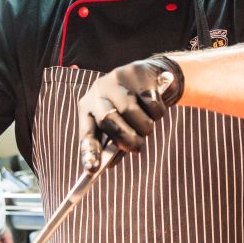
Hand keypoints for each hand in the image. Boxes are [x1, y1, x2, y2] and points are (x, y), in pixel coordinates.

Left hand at [77, 56, 184, 170]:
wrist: (151, 77)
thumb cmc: (131, 107)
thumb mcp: (120, 124)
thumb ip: (114, 144)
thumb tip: (109, 165)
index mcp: (88, 107)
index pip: (86, 132)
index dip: (89, 151)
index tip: (93, 169)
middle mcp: (98, 91)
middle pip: (107, 119)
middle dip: (126, 138)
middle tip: (138, 148)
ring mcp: (116, 79)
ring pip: (131, 111)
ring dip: (145, 126)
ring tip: (147, 125)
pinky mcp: (137, 72)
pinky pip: (150, 101)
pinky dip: (157, 112)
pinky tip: (155, 108)